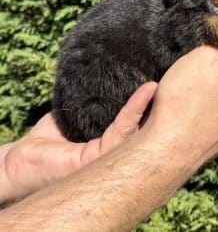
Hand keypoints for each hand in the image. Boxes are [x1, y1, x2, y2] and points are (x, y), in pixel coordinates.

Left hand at [0, 82, 156, 202]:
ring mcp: (110, 157)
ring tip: (165, 81)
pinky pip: (124, 128)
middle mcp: (116, 153)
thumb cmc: (46, 142)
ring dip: (155, 104)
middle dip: (163, 107)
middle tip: (176, 81)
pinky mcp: (100, 156)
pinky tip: (147, 90)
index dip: (153, 103)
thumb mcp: (74, 116)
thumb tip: (110, 77)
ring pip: (141, 129)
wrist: (18, 162)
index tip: (165, 81)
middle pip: (147, 128)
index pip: (139, 122)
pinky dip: (137, 107)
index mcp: (111, 143)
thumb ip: (93, 102)